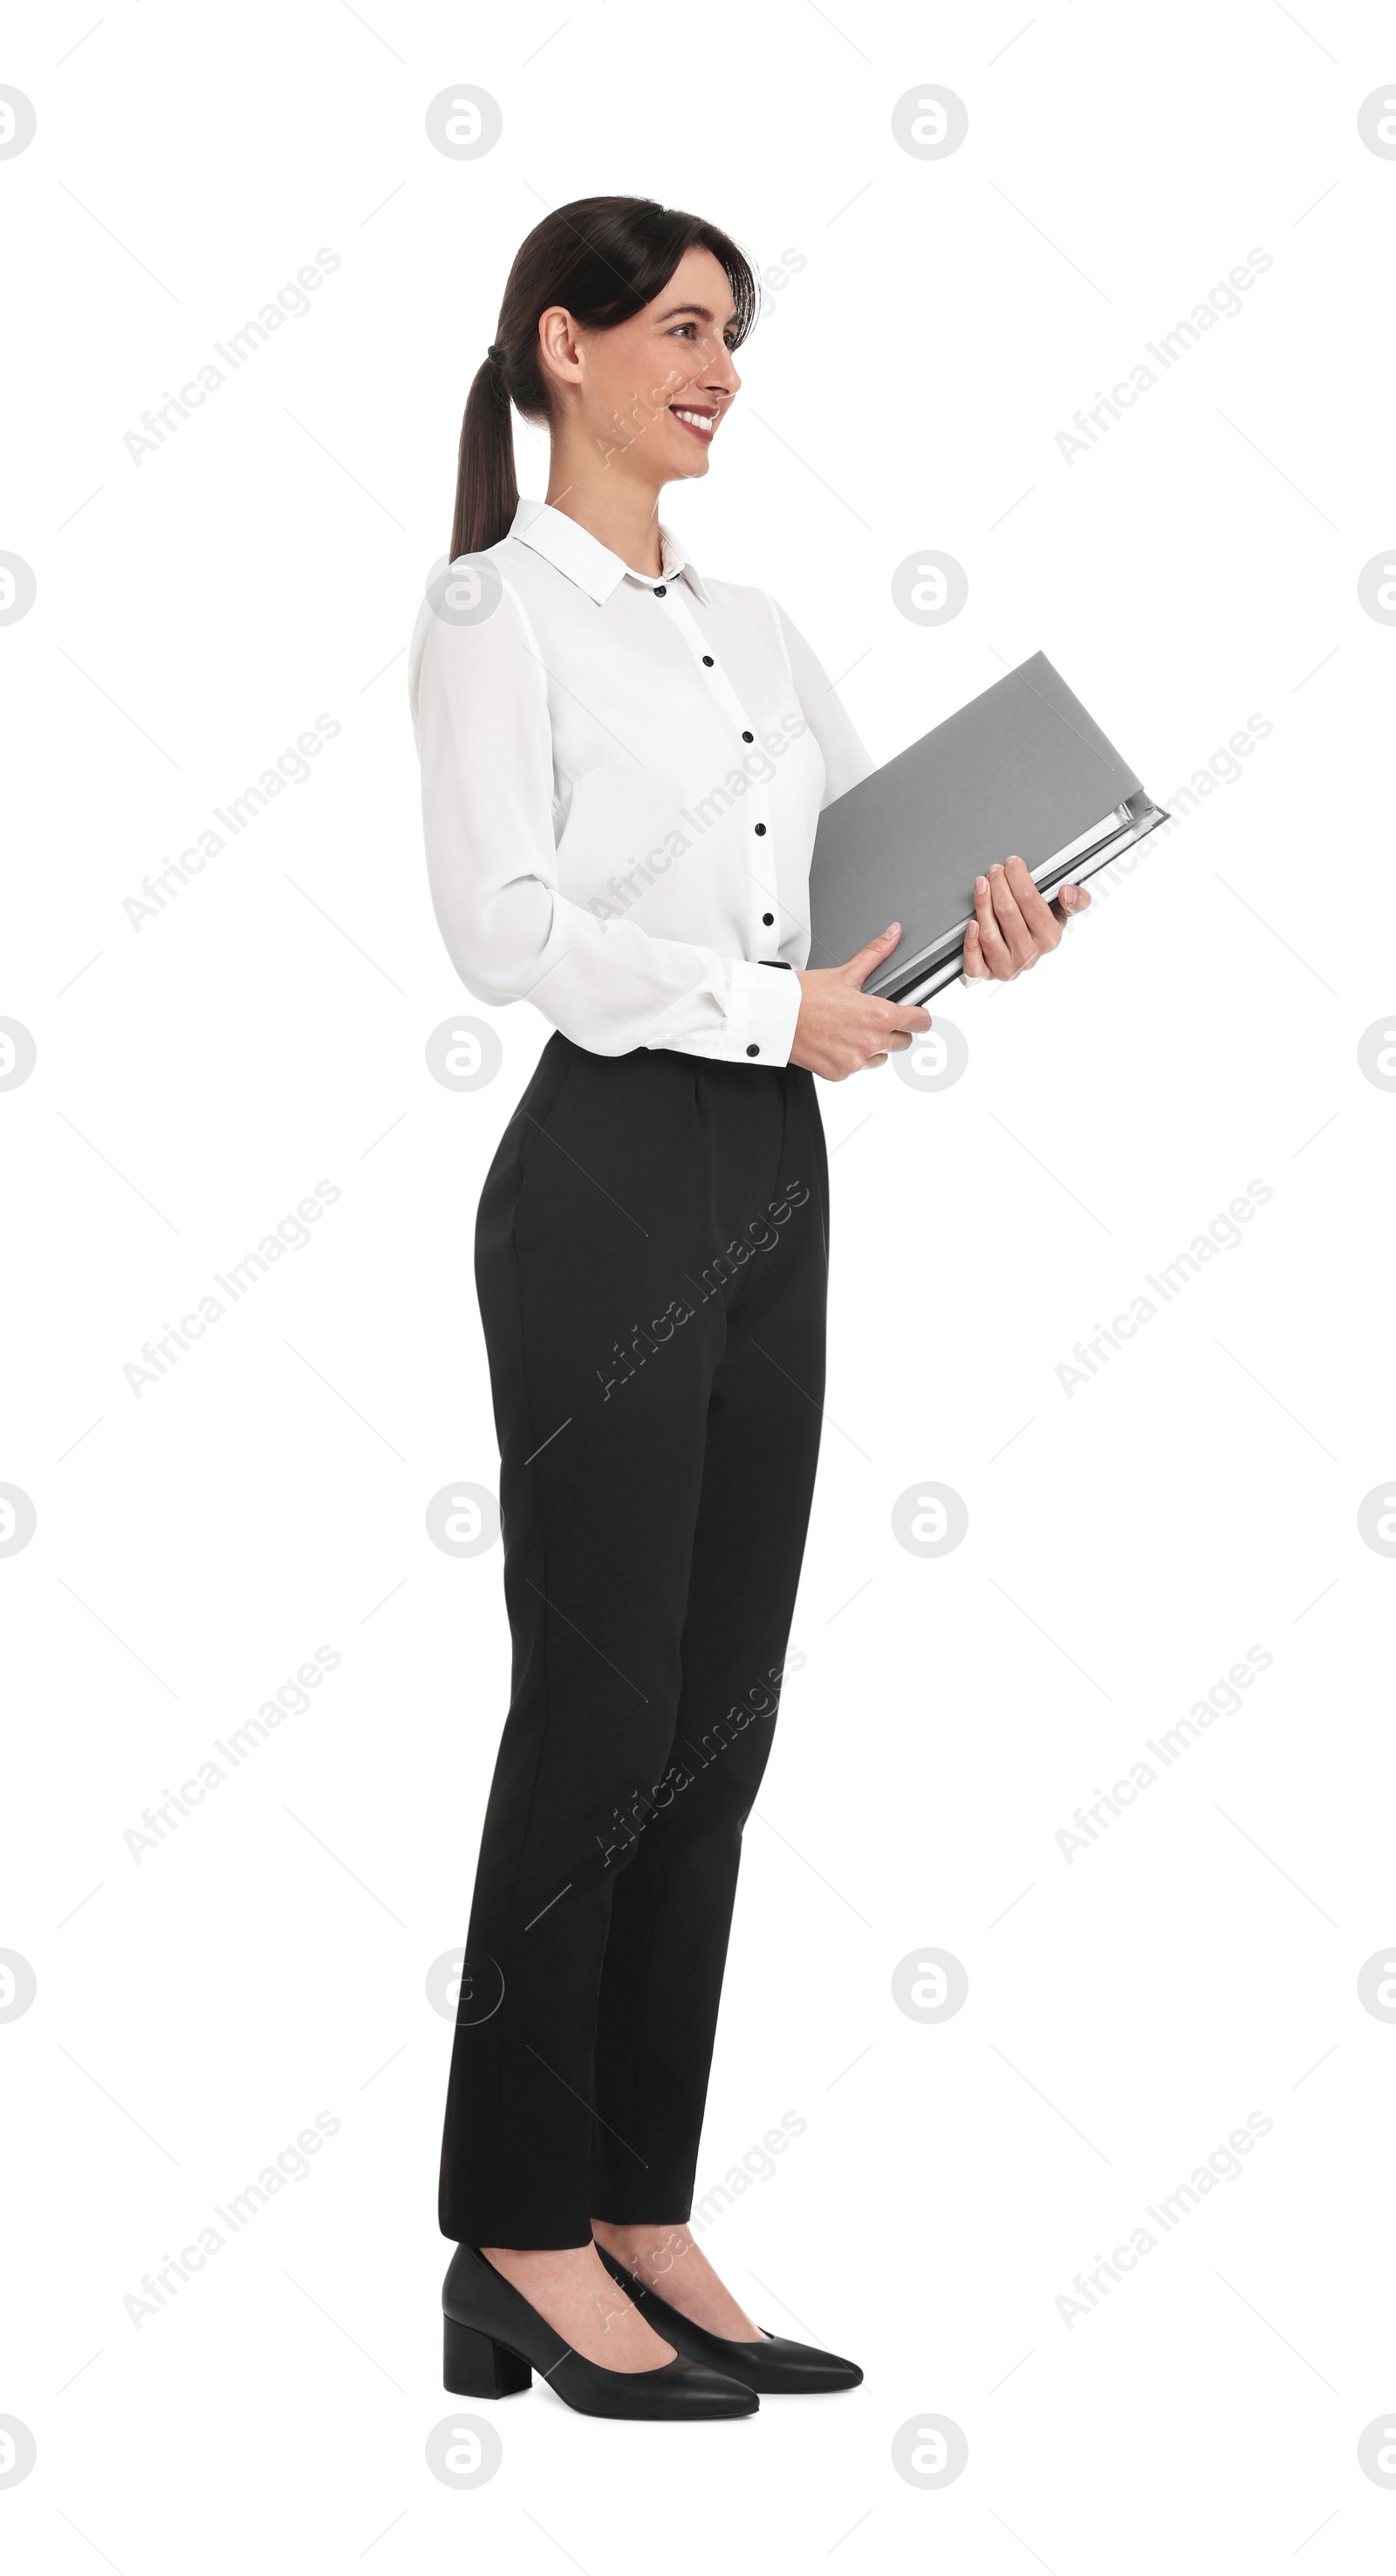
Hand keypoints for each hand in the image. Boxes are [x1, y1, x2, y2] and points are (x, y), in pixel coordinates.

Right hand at [791, 923, 931, 1080]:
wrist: (775, 1015)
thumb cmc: (805, 995)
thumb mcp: (846, 973)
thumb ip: (876, 955)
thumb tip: (893, 935)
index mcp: (878, 1015)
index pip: (920, 1022)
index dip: (920, 1017)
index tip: (916, 1015)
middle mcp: (871, 1041)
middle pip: (903, 1042)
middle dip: (893, 1031)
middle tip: (871, 1019)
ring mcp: (856, 1060)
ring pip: (881, 1058)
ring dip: (873, 1047)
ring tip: (850, 1030)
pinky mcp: (841, 1073)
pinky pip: (856, 1068)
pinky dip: (850, 1058)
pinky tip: (836, 1042)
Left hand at [962, 856, 1089, 980]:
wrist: (1022, 958)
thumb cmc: (1038, 932)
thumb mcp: (1062, 914)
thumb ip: (1075, 900)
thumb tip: (1068, 891)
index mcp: (1049, 938)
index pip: (1030, 901)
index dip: (1018, 877)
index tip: (1012, 863)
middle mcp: (1028, 954)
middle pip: (1007, 912)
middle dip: (999, 884)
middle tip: (995, 870)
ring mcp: (1006, 966)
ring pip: (989, 932)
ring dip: (982, 902)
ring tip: (982, 884)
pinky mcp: (986, 974)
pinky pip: (975, 962)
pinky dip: (971, 941)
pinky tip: (972, 922)